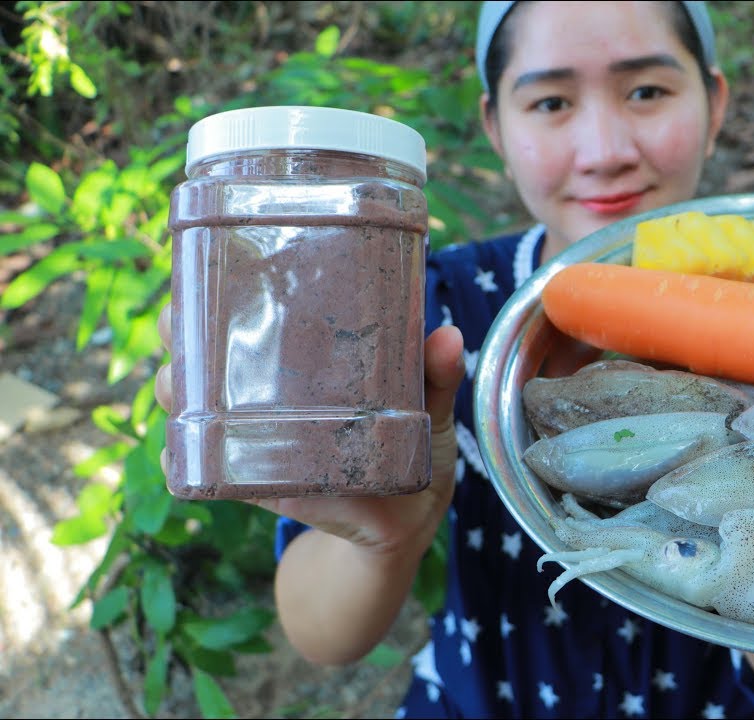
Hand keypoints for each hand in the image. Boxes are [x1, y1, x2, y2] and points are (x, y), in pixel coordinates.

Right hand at [155, 303, 465, 558]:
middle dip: (184, 340)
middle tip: (179, 330)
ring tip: (175, 384)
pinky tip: (173, 453)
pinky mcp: (265, 487)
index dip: (217, 296)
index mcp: (309, 367)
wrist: (406, 528)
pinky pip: (212, 472)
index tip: (200, 275)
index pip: (254, 321)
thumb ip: (437, 377)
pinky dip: (185, 462)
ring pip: (202, 408)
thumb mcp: (430, 409)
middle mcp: (275, 399)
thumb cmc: (418, 453)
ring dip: (177, 392)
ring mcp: (264, 441)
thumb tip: (449, 336)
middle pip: (212, 359)